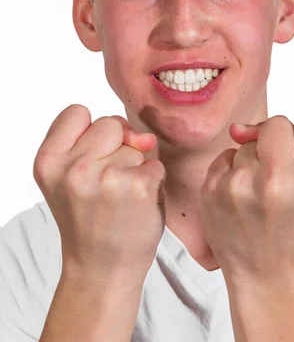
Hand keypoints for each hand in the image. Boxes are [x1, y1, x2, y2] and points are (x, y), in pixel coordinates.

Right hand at [33, 105, 165, 288]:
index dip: (89, 132)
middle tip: (106, 183)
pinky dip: (152, 180)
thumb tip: (145, 138)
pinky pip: (155, 163)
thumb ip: (94, 142)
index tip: (88, 158)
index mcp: (48, 161)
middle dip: (116, 146)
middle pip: (110, 123)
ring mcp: (108, 177)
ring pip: (135, 145)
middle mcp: (74, 168)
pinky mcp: (139, 187)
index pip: (76, 112)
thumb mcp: (69, 177)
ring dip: (135, 166)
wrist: (102, 270)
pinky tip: (138, 203)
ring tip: (120, 198)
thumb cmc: (88, 219)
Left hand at [199, 108, 293, 282]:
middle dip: (276, 141)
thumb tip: (242, 128)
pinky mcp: (212, 188)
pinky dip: (232, 169)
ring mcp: (239, 183)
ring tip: (258, 192)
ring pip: (247, 141)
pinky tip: (239, 195)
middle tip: (278, 169)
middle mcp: (276, 178)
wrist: (264, 273)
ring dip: (252, 159)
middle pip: (276, 123)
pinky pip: (225, 155)